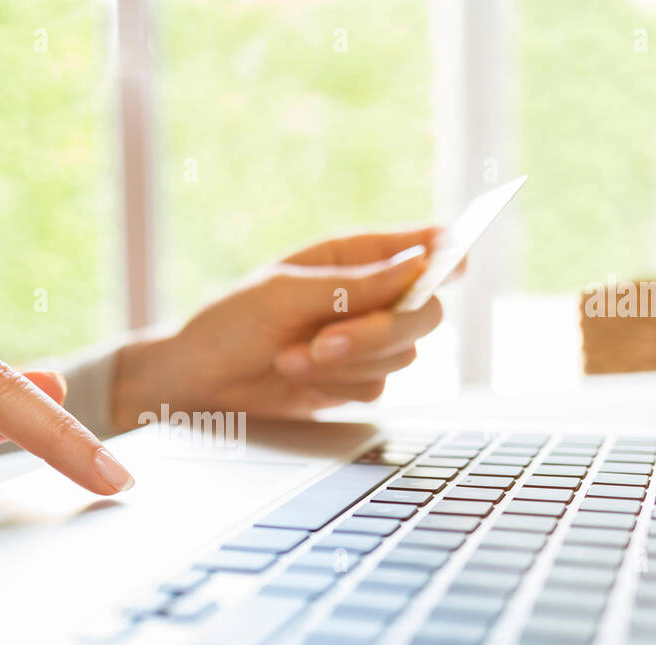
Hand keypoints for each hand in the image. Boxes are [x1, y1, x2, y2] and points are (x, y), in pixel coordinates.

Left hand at [111, 228, 445, 428]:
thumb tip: (416, 265)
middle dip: (377, 333)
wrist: (200, 381)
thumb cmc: (230, 323)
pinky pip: (377, 387)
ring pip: (402, 355)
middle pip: (425, 312)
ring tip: (289, 358)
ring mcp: (365, 340)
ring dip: (343, 364)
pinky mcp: (355, 379)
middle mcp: (368, 296)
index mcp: (352, 257)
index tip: (455, 258)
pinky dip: (336, 386)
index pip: (420, 247)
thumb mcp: (284, 294)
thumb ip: (353, 284)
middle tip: (325, 342)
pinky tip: (297, 376)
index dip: (445, 252)